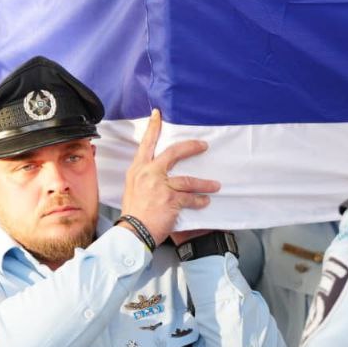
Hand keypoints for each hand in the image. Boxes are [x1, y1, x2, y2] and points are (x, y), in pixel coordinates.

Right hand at [118, 109, 219, 244]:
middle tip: (203, 145)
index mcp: (138, 169)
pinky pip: (190, 198)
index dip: (153, 127)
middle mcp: (148, 174)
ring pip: (188, 180)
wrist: (132, 232)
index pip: (146, 144)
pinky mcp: (170, 200)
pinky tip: (205, 201)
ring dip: (204, 183)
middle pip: (173, 153)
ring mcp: (160, 186)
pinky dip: (199, 200)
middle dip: (191, 147)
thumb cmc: (133, 212)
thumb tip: (157, 172)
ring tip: (214, 186)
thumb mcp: (133, 188)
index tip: (158, 114)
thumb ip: (145, 177)